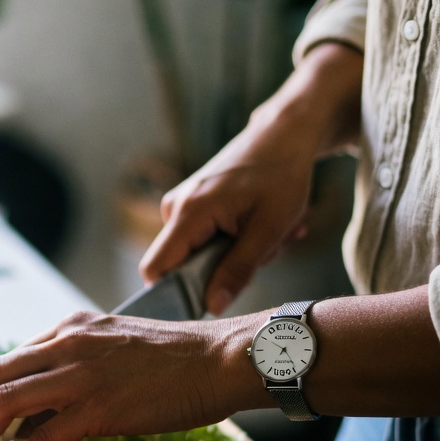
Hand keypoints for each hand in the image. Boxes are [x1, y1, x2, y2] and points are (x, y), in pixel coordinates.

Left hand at [0, 311, 251, 440]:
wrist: (221, 359)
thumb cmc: (178, 360)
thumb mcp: (114, 348)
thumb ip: (75, 369)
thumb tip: (39, 413)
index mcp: (69, 327)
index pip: (7, 359)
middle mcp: (66, 344)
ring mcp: (80, 375)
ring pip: (5, 403)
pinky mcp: (99, 407)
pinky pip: (43, 439)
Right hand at [141, 42, 362, 314]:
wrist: (284, 134)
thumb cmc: (281, 174)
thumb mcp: (269, 229)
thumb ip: (238, 270)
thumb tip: (212, 306)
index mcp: (189, 213)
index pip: (155, 268)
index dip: (171, 293)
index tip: (205, 301)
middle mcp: (175, 207)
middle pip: (183, 265)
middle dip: (224, 268)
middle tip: (266, 250)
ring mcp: (181, 204)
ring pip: (198, 254)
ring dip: (237, 253)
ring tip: (270, 231)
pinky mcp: (190, 204)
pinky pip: (204, 239)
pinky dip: (235, 239)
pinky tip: (260, 223)